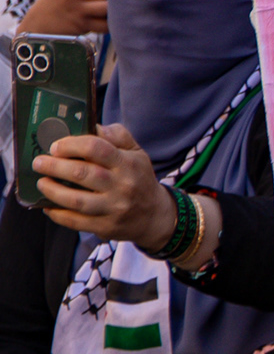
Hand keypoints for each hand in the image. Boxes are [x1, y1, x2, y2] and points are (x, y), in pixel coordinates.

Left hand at [32, 122, 172, 248]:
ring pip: (76, 200)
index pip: (96, 148)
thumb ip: (117, 136)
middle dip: (55, 166)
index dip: (71, 145)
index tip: (55, 146)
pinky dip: (58, 214)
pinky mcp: (105, 226)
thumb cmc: (140, 179)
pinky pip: (76, 221)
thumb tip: (93, 126)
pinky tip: (48, 206)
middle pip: (82, 173)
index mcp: (128, 164)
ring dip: (53, 191)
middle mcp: (121, 186)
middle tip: (39, 163)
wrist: (155, 216)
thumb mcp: (137, 153)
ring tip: (41, 183)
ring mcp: (113, 208)